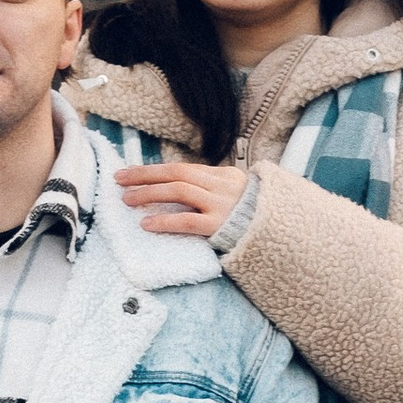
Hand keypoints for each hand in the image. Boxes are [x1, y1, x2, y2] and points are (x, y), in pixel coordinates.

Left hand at [113, 157, 251, 239]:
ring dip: (150, 193)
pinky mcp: (220, 226)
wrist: (283, 234)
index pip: (182, 168)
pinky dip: (165, 221)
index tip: (130, 173)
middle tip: (119, 180)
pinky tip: (146, 223)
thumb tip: (178, 188)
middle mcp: (222, 185)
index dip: (154, 170)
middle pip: (176, 173)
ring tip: (127, 199)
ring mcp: (222, 205)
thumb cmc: (254, 219)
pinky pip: (187, 221)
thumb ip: (212, 189)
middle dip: (145, 175)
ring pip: (179, 191)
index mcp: (224, 175)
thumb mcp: (237, 195)